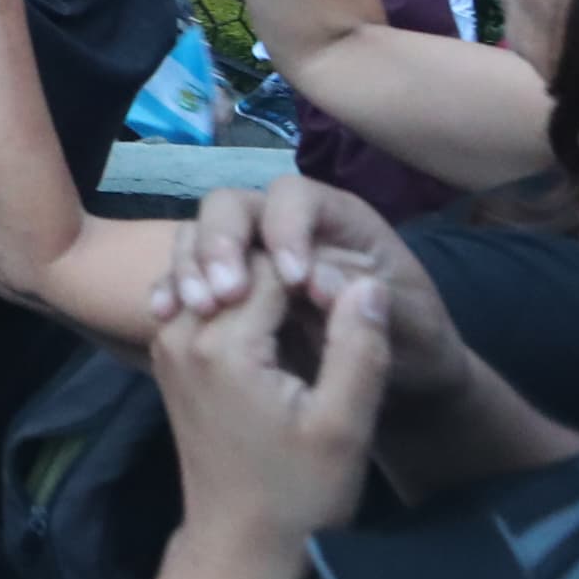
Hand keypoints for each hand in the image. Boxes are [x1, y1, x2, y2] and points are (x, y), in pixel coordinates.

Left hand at [149, 265, 394, 565]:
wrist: (239, 546)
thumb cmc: (299, 494)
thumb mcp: (345, 427)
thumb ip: (359, 348)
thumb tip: (366, 281)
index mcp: (222, 344)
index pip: (272, 263)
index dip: (316, 271)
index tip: (344, 300)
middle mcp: (181, 332)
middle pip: (234, 258)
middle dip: (281, 265)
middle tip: (324, 299)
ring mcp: (168, 344)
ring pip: (212, 271)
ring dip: (254, 276)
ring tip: (300, 309)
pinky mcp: (170, 357)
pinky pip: (201, 297)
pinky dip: (234, 295)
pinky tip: (270, 324)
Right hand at [153, 178, 468, 412]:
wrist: (407, 382)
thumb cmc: (415, 341)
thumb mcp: (405, 319)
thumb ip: (361, 295)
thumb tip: (313, 281)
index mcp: (332, 218)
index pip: (291, 196)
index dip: (285, 228)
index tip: (294, 281)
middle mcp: (284, 226)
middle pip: (232, 206)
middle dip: (221, 244)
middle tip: (225, 295)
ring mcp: (251, 256)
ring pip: (200, 234)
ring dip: (189, 266)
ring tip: (197, 308)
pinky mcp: (230, 291)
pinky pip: (186, 277)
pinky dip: (171, 290)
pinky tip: (163, 314)